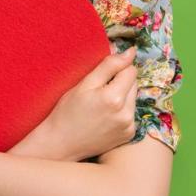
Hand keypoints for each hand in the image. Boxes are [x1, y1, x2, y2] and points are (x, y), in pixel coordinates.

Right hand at [38, 43, 138, 161]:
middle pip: (134, 83)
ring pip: (133, 98)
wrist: (60, 143)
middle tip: (98, 92)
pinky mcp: (129, 134)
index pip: (130, 70)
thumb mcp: (84, 84)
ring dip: (122, 96)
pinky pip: (131, 113)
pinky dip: (121, 110)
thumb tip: (131, 51)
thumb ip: (109, 65)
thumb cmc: (67, 111)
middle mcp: (126, 114)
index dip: (117, 69)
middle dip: (120, 82)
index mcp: (114, 98)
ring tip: (101, 105)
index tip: (102, 76)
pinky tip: (105, 116)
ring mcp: (129, 126)